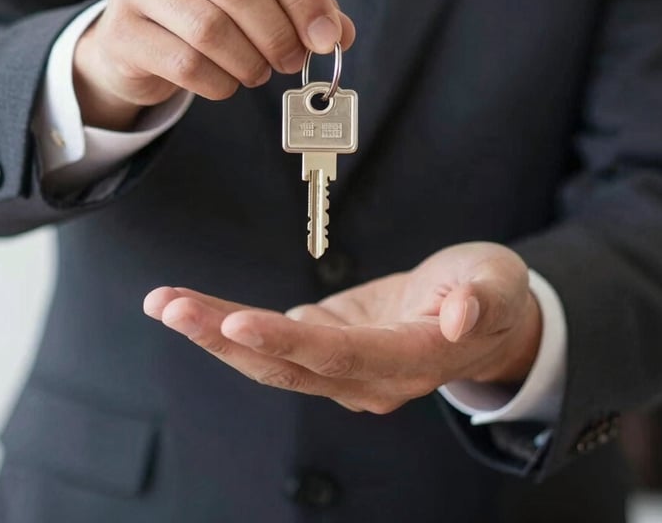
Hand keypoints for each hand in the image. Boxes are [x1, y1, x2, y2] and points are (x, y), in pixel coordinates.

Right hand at [74, 0, 355, 129]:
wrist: (139, 36)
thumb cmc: (209, 6)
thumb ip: (303, 6)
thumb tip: (338, 33)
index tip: (327, 38)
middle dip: (277, 33)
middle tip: (292, 62)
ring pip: (209, 28)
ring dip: (249, 62)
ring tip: (258, 72)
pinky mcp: (120, 30)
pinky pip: (185, 63)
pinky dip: (219, 83)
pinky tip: (226, 83)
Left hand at [143, 243, 541, 414]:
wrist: (476, 316)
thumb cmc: (491, 294)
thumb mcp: (497, 283)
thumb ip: (481, 300)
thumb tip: (458, 318)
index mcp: (410, 360)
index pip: (340, 355)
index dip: (287, 341)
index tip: (234, 320)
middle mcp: (369, 378)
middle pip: (288, 365)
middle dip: (226, 336)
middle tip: (170, 305)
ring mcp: (344, 368)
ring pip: (272, 359)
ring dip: (216, 332)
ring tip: (165, 302)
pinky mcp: (330, 346)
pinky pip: (275, 342)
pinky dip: (233, 325)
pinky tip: (192, 308)